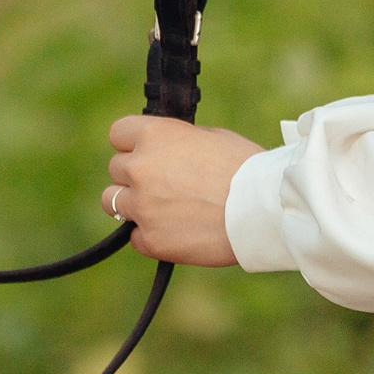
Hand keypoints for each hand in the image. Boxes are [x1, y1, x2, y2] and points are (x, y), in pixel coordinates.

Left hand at [103, 115, 263, 265]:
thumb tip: (165, 149)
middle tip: (161, 184)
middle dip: (134, 176)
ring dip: (132, 205)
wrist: (261, 210)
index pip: (118, 134)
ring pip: (112, 203)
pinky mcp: (150, 240)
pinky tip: (175, 232)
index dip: (131, 144)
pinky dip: (150, 236)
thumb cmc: (245, 167)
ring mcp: (141, 206)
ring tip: (160, 209)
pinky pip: (135, 237)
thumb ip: (176, 142)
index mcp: (154, 135)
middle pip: (115, 169)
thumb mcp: (210, 137)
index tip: (143, 152)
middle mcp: (140, 167)